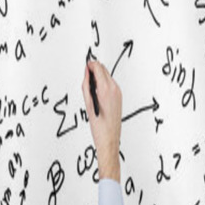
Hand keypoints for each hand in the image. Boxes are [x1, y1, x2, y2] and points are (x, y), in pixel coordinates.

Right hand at [82, 61, 122, 181]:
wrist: (109, 138)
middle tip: (86, 78)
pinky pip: (110, 83)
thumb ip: (86, 85)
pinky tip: (98, 93)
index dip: (90, 65)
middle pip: (104, 69)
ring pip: (107, 75)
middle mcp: (114, 89)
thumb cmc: (99, 126)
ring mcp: (118, 92)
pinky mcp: (119, 96)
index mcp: (106, 89)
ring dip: (99, 77)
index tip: (85, 67)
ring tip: (91, 89)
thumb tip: (86, 73)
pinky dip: (103, 83)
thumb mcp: (88, 103)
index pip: (98, 67)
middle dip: (94, 70)